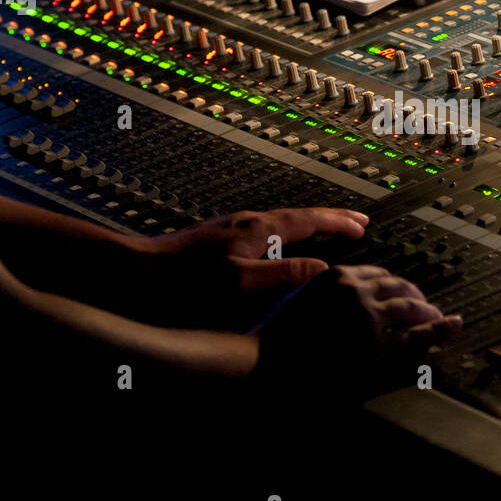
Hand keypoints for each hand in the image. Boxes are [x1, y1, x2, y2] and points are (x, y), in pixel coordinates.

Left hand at [143, 208, 368, 291]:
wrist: (136, 273)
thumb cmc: (184, 283)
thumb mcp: (239, 283)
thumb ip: (284, 274)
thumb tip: (325, 269)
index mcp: (259, 230)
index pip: (310, 221)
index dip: (339, 224)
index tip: (363, 226)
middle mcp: (248, 224)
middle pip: (299, 217)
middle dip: (330, 220)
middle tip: (356, 222)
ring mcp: (232, 230)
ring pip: (282, 225)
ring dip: (309, 228)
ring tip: (327, 234)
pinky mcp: (218, 242)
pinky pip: (266, 234)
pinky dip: (287, 237)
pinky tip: (280, 250)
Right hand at [254, 265, 461, 377]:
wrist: (267, 364)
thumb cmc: (274, 338)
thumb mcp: (298, 300)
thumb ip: (322, 292)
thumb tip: (342, 297)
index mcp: (338, 276)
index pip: (377, 274)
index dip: (394, 286)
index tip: (401, 293)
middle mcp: (358, 290)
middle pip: (399, 288)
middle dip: (416, 297)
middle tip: (426, 307)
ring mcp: (370, 317)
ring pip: (413, 308)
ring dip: (429, 312)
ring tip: (440, 319)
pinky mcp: (379, 345)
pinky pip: (417, 335)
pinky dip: (440, 329)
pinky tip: (453, 326)